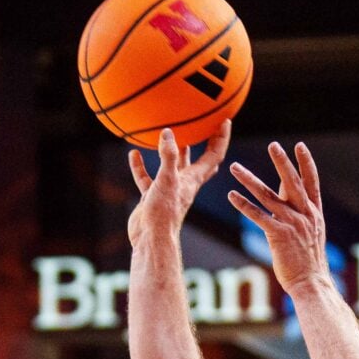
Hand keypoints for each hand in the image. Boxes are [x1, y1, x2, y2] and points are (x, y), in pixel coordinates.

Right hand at [127, 122, 232, 247]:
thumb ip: (168, 156)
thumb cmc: (164, 212)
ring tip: (169, 134)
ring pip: (172, 166)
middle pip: (199, 160)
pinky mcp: (152, 197)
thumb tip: (167, 132)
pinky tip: (134, 153)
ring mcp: (168, 190)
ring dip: (172, 152)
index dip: (221, 137)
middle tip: (204, 124)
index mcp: (194, 179)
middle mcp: (184, 183)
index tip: (224, 120)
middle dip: (204, 142)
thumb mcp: (167, 180)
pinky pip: (147, 177)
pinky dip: (141, 166)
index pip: (214, 154)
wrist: (150, 239)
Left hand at [227, 141, 329, 296]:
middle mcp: (304, 214)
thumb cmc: (308, 261)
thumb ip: (301, 213)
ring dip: (249, 180)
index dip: (306, 163)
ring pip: (268, 196)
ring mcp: (292, 223)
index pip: (311, 181)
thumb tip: (288, 198)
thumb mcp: (311, 233)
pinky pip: (258, 216)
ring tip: (235, 167)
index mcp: (314, 212)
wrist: (311, 282)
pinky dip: (243, 204)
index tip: (300, 146)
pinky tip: (232, 195)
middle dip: (282, 162)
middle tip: (273, 145)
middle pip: (291, 182)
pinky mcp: (278, 235)